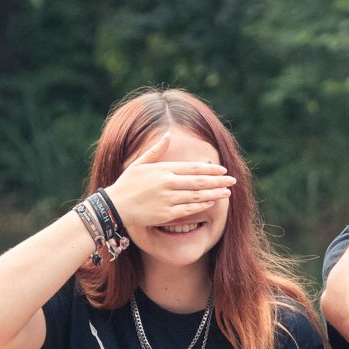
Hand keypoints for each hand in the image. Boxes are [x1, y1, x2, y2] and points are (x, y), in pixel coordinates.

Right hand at [102, 136, 233, 229]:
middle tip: (233, 181)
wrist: (115, 206)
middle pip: (199, 181)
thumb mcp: (139, 163)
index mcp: (163, 170)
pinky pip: (188, 209)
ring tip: (228, 192)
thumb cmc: (127, 184)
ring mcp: (168, 199)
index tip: (223, 170)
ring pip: (197, 196)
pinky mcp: (166, 214)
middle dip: (218, 181)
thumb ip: (156, 150)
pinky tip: (211, 202)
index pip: (193, 168)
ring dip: (214, 193)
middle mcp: (168, 183)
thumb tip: (168, 135)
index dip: (210, 169)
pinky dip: (201, 205)